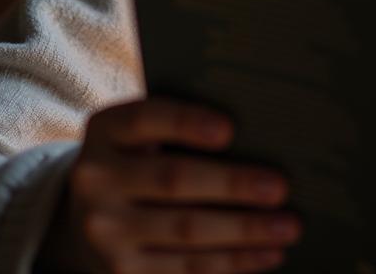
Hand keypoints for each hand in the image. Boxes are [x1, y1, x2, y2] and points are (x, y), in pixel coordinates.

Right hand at [41, 96, 301, 273]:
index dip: (186, 123)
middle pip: (173, 179)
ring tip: (288, 227)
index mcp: (107, 129)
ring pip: (185, 232)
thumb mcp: (145, 130)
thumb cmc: (142, 155)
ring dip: (244, 232)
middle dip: (232, 184)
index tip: (230, 129)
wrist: (87, 212)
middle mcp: (97, 180)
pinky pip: (184, 269)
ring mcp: (105, 231)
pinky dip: (232, 263)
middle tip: (280, 188)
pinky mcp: (120, 272)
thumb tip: (259, 133)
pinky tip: (268, 254)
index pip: (146, 118)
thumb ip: (182, 123)